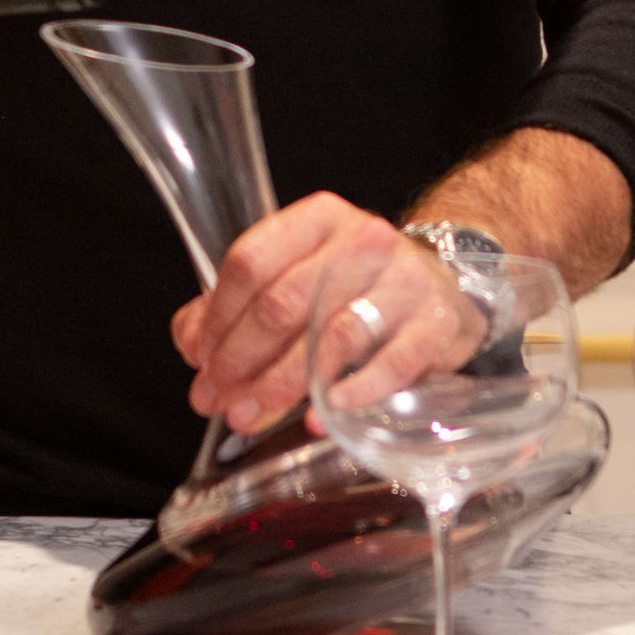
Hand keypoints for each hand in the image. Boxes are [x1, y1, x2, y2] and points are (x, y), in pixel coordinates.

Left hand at [169, 192, 483, 439]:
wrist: (443, 289)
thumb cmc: (355, 287)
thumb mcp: (296, 276)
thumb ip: (236, 305)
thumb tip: (191, 343)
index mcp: (317, 220)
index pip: (251, 261)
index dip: (216, 316)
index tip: (200, 357)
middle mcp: (362, 240)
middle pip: (283, 302)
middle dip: (240, 359)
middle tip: (215, 399)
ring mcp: (404, 279)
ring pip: (331, 336)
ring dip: (281, 384)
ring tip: (250, 415)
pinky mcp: (436, 322)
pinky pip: (393, 362)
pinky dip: (354, 392)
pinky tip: (323, 415)